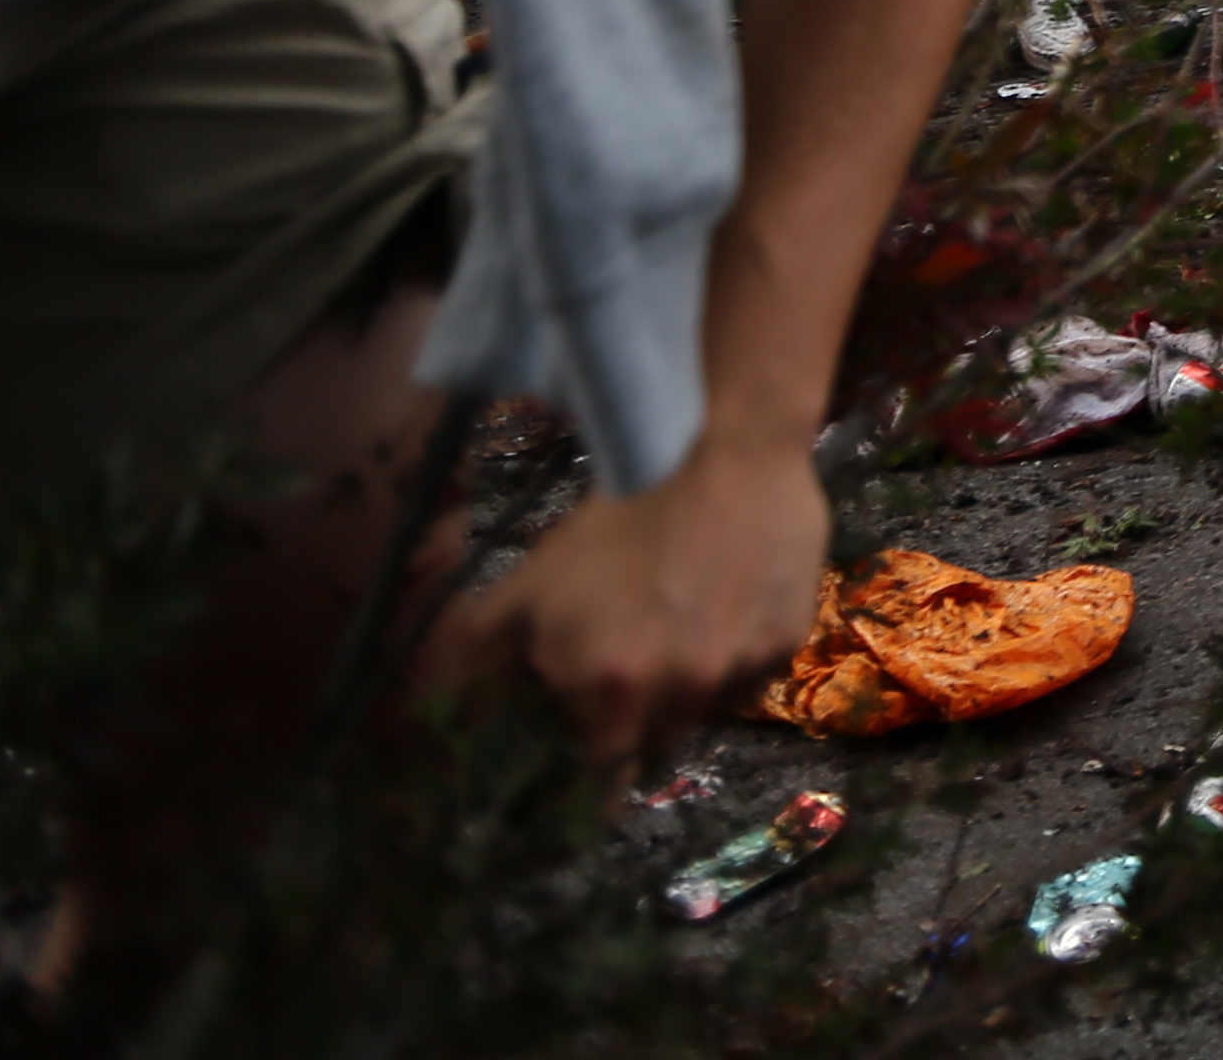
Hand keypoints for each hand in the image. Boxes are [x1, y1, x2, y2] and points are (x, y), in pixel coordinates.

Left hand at [425, 432, 826, 771]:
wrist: (725, 450)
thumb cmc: (619, 514)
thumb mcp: (532, 578)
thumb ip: (477, 651)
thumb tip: (437, 711)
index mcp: (609, 691)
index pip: (597, 773)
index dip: (586, 761)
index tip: (582, 744)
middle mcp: (678, 695)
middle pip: (652, 749)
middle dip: (634, 726)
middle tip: (627, 679)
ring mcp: (738, 672)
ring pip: (701, 716)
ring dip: (681, 694)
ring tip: (674, 635)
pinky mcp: (785, 645)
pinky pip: (749, 680)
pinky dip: (731, 662)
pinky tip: (721, 613)